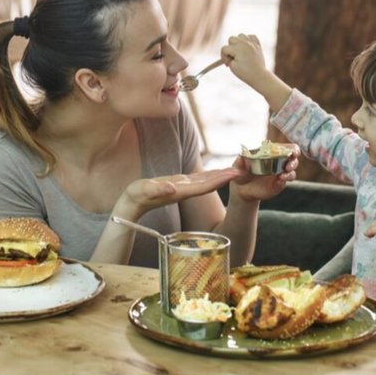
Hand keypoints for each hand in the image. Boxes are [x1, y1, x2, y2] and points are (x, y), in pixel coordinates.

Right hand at [120, 168, 243, 218]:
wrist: (131, 205)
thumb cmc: (135, 197)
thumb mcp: (143, 192)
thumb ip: (156, 190)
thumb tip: (171, 188)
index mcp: (179, 192)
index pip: (204, 186)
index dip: (220, 180)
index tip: (234, 174)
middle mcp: (184, 191)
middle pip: (210, 183)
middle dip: (226, 177)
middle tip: (244, 168)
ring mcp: (183, 188)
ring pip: (206, 181)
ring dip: (221, 175)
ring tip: (236, 168)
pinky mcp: (179, 184)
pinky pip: (199, 179)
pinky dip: (210, 174)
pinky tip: (218, 171)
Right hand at [220, 34, 266, 86]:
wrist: (259, 77)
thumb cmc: (244, 73)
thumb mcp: (232, 66)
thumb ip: (228, 57)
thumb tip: (229, 51)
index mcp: (238, 49)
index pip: (224, 48)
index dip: (223, 57)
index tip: (227, 65)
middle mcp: (245, 43)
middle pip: (231, 39)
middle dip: (230, 48)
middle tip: (233, 58)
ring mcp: (253, 43)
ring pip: (241, 35)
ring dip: (238, 42)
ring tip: (240, 52)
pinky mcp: (258, 45)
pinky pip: (251, 36)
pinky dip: (248, 40)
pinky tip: (247, 48)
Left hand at [230, 145, 299, 201]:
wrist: (242, 188)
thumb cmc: (241, 172)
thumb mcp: (238, 167)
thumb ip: (239, 163)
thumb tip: (240, 157)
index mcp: (271, 152)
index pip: (287, 148)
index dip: (293, 149)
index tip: (293, 152)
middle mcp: (279, 162)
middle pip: (294, 159)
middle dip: (293, 162)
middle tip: (287, 166)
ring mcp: (280, 173)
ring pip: (292, 172)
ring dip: (290, 173)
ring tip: (282, 176)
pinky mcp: (279, 184)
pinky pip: (285, 181)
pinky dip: (284, 181)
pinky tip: (279, 181)